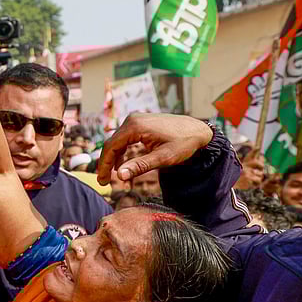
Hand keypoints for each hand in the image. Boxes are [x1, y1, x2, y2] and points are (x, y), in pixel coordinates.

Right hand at [97, 113, 212, 184]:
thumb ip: (140, 166)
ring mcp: (136, 120)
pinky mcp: (140, 123)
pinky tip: (122, 165)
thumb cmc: (184, 144)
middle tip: (104, 182)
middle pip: (111, 143)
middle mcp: (132, 119)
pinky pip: (125, 138)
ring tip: (112, 176)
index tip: (102, 181)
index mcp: (135, 126)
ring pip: (117, 141)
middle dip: (106, 163)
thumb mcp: (163, 158)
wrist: (199, 131)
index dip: (104, 165)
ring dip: (113, 158)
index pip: (111, 146)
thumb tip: (119, 176)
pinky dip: (121, 152)